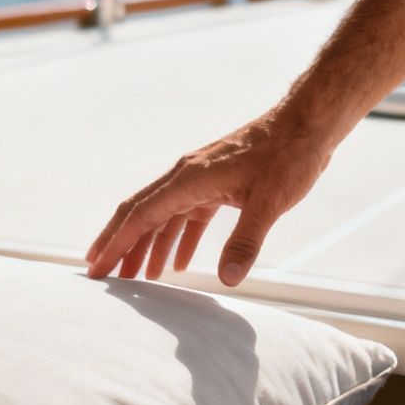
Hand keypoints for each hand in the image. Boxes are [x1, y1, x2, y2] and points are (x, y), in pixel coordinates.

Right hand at [84, 111, 336, 285]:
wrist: (308, 125)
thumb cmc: (288, 156)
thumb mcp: (269, 202)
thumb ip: (245, 242)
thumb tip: (228, 280)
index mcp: (188, 179)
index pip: (140, 216)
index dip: (116, 244)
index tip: (96, 268)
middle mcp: (186, 177)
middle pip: (140, 214)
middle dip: (119, 246)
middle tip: (101, 276)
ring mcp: (199, 180)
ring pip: (162, 217)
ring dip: (148, 247)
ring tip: (137, 279)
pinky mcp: (216, 184)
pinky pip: (187, 215)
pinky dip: (179, 239)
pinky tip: (180, 264)